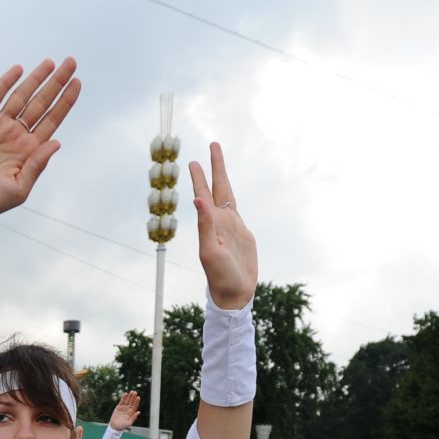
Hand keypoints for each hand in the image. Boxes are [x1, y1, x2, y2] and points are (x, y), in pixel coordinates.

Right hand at [0, 59, 80, 220]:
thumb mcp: (19, 189)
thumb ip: (37, 165)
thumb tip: (56, 142)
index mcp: (30, 149)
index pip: (53, 119)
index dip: (65, 101)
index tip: (77, 82)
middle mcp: (17, 134)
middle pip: (41, 102)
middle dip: (56, 82)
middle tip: (71, 62)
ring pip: (21, 96)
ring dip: (36, 79)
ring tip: (50, 63)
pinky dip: (6, 83)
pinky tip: (18, 70)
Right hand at [108, 390, 141, 431]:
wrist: (115, 426)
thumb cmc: (123, 426)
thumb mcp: (129, 423)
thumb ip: (133, 417)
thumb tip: (139, 412)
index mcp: (132, 412)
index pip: (135, 406)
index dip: (136, 401)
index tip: (138, 397)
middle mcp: (128, 409)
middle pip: (131, 402)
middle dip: (133, 397)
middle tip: (135, 392)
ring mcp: (124, 407)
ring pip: (127, 400)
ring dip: (129, 396)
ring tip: (131, 391)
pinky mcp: (119, 407)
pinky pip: (122, 401)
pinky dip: (124, 398)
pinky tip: (126, 394)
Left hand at [190, 143, 257, 309]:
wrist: (234, 294)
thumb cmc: (219, 276)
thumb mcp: (210, 251)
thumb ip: (205, 226)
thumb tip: (198, 199)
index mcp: (210, 223)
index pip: (204, 193)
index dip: (200, 177)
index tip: (194, 160)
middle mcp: (219, 222)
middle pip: (218, 187)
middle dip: (215, 167)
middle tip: (213, 144)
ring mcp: (231, 227)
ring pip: (228, 197)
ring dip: (223, 180)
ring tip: (219, 164)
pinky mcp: (243, 236)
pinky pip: (237, 212)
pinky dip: (234, 200)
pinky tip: (230, 198)